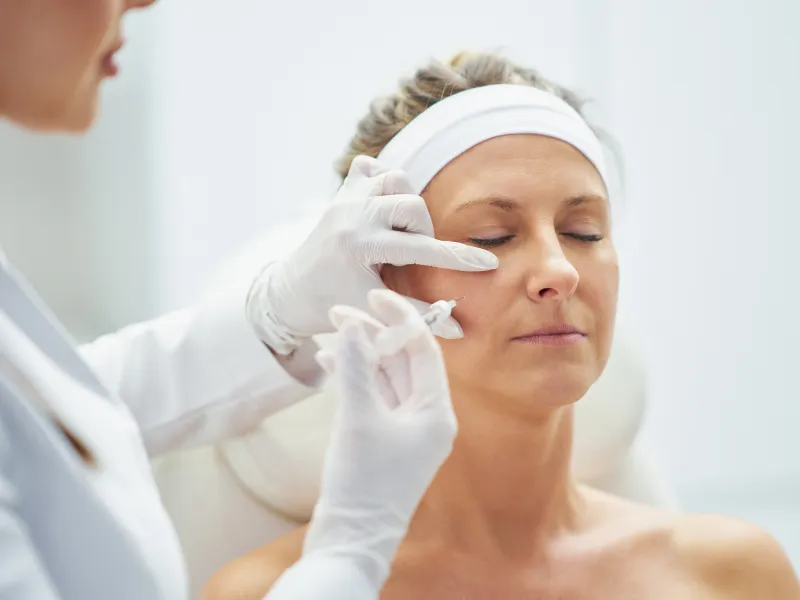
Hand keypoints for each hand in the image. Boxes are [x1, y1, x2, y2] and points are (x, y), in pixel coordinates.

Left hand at [246, 155, 496, 354]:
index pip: (421, 248)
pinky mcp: (341, 192)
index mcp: (359, 246)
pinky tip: (384, 207)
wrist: (291, 291)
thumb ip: (419, 314)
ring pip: (396, 178)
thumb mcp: (375, 310)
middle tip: (412, 253)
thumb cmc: (332, 305)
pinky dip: (384, 181)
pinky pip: (371, 168)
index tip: (487, 264)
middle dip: (424, 230)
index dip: (458, 259)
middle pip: (412, 204)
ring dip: (406, 203)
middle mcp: (351, 214)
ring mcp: (345, 199)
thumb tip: (461, 329)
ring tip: (400, 230)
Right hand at [303, 289, 456, 590]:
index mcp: (436, 412)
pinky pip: (372, 397)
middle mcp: (426, 418)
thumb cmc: (363, 483)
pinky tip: (330, 361)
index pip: (423, 350)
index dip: (400, 318)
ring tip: (330, 332)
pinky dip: (354, 378)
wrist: (350, 539)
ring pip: (384, 377)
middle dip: (372, 334)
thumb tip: (353, 324)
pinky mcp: (383, 439)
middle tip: (340, 311)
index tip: (374, 294)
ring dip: (359, 354)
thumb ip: (357, 367)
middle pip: (402, 361)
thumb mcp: (358, 418)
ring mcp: (404, 430)